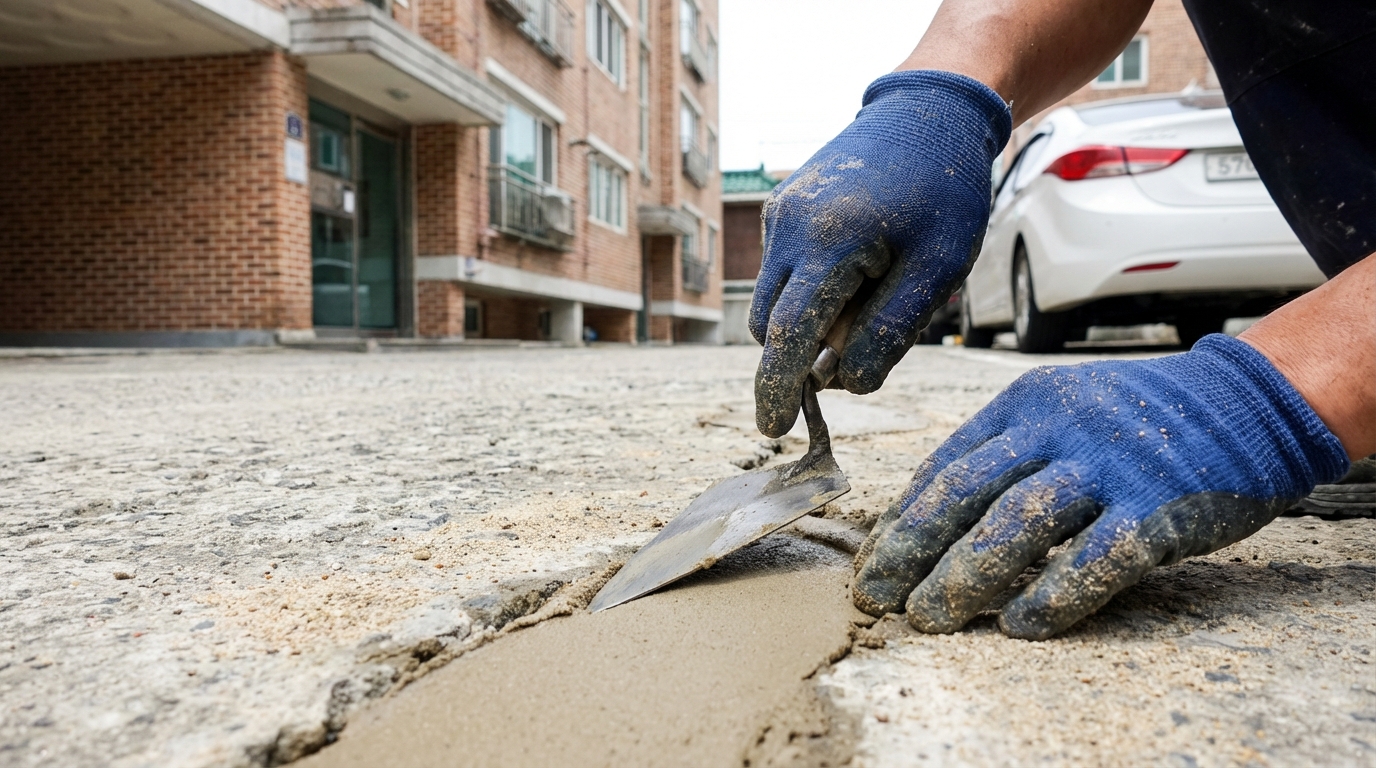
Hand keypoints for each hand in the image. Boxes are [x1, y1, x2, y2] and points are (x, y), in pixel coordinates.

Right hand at [750, 70, 1011, 437]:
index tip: (774, 430)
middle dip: (801, 353)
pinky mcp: (781, 207)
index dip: (777, 389)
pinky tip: (863, 262)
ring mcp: (779, 214)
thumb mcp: (937, 271)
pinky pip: (783, 269)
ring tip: (875, 289)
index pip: (786, 336)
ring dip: (809, 319)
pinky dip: (812, 288)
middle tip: (862, 345)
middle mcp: (789, 227)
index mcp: (828, 242)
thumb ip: (889, 333)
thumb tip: (845, 382)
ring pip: (773, 299)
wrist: (928, 110)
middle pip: (769, 324)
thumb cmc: (944, 192)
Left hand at [852, 335, 1348, 639]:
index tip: (873, 560)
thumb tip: (932, 515)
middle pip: (965, 494)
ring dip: (964, 577)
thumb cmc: (1140, 417)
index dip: (902, 519)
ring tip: (929, 617)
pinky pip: (1093, 561)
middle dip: (911, 549)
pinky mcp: (1159, 508)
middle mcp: (1059, 428)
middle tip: (877, 596)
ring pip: (1016, 525)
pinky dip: (1052, 597)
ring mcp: (1109, 466)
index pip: (946, 465)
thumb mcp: (1062, 408)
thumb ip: (1006, 452)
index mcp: (1026, 404)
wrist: (1246, 402)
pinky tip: (1020, 626)